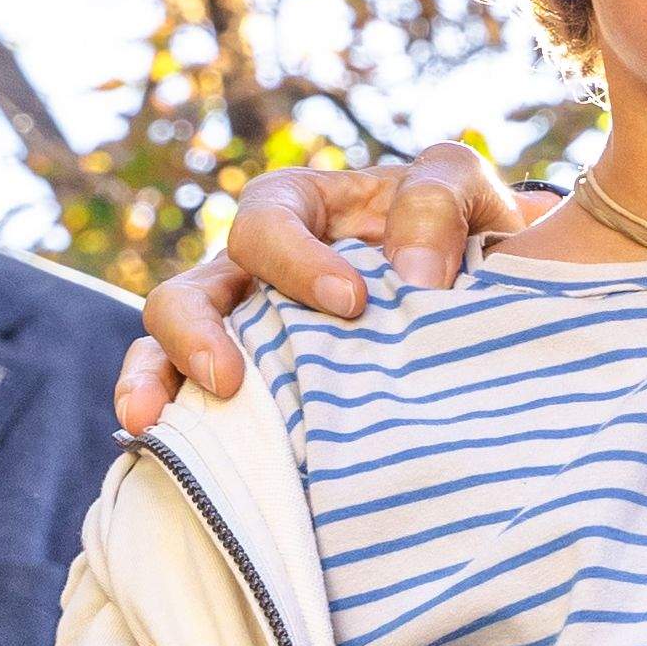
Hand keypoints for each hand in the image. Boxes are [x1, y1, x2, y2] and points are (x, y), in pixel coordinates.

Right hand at [119, 146, 540, 426]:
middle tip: (227, 380)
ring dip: (154, 380)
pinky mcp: (257, 385)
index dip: (296, 260)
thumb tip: (413, 278)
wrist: (493, 292)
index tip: (352, 302)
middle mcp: (255, 270)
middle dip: (194, 333)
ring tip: (152, 422)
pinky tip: (165, 455)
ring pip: (166, 347)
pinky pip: (195, 402)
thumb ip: (437, 204)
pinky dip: (176, 425)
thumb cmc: (467, 230)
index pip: (267, 222)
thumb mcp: (465, 190)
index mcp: (299, 209)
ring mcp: (245, 329)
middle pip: (190, 291)